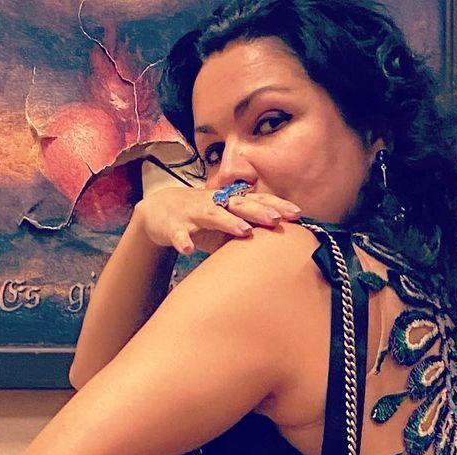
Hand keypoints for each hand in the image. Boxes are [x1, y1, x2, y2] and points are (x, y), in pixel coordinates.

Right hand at [135, 184, 302, 255]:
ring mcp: (193, 213)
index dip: (275, 206)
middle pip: (239, 204)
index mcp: (230, 203)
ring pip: (212, 215)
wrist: (160, 210)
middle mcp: (214, 203)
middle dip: (258, 211)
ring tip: (244, 231)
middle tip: (276, 220)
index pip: (256, 201)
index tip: (297, 214)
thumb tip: (279, 251)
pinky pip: (178, 234)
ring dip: (227, 221)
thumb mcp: (227, 226)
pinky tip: (187, 250)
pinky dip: (182, 240)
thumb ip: (249, 233)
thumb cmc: (201, 220)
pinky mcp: (173, 225)